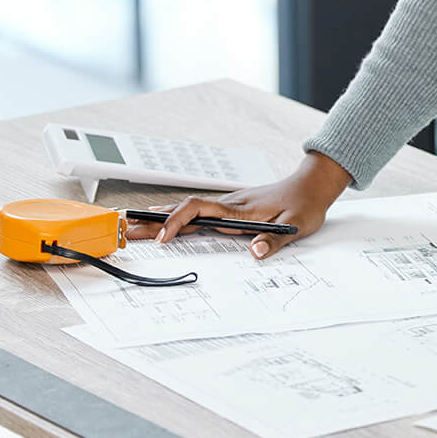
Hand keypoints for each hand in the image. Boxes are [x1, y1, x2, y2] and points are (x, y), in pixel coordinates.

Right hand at [123, 151, 351, 258]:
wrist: (312, 185)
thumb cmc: (304, 205)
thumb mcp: (296, 226)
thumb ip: (273, 240)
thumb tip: (254, 252)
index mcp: (238, 208)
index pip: (197, 210)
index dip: (176, 222)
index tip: (161, 239)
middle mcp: (228, 204)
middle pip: (183, 208)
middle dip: (153, 219)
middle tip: (124, 229)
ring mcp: (227, 204)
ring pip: (186, 209)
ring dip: (160, 217)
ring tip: (133, 225)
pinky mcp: (230, 208)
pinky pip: (196, 211)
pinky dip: (175, 216)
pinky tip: (163, 220)